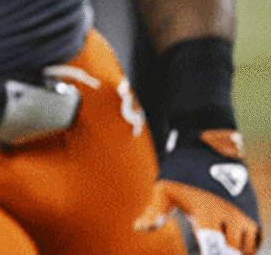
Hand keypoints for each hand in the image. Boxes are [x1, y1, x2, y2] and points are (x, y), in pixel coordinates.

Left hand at [136, 128, 261, 254]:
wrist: (210, 146)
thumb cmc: (182, 170)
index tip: (202, 253)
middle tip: (206, 246)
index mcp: (207, 213)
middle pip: (232, 251)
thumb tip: (137, 228)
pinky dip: (244, 245)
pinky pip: (254, 239)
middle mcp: (230, 215)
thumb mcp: (165, 188)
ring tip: (216, 243)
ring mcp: (245, 213)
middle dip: (221, 252)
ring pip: (245, 248)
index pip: (214, 248)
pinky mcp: (253, 210)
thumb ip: (155, 212)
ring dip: (234, 250)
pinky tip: (227, 240)